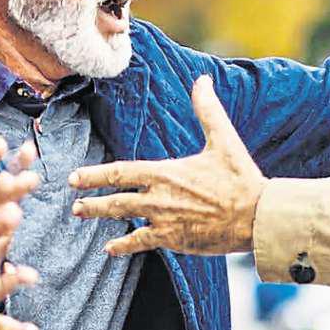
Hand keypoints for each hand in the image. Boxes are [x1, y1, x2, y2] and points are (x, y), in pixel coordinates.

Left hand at [69, 76, 264, 256]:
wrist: (256, 216)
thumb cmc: (240, 178)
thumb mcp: (224, 139)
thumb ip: (208, 110)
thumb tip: (203, 80)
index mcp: (166, 172)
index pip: (121, 172)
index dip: (94, 175)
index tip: (74, 177)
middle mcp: (159, 198)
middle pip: (115, 199)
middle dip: (91, 201)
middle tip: (74, 202)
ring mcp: (165, 221)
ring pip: (124, 220)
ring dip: (101, 218)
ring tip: (83, 216)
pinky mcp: (175, 240)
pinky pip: (142, 243)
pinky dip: (124, 246)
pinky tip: (111, 248)